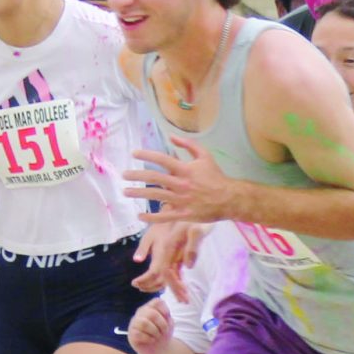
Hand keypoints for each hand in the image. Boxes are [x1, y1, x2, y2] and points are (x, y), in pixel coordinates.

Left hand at [125, 138, 245, 224]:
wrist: (230, 198)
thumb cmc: (216, 176)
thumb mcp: (205, 156)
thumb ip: (189, 145)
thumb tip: (171, 137)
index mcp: (185, 169)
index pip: (162, 159)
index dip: (147, 155)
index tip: (134, 153)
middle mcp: (181, 184)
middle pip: (154, 178)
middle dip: (136, 175)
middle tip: (124, 174)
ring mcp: (181, 200)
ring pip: (155, 195)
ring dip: (138, 193)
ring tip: (126, 191)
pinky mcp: (183, 214)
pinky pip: (164, 216)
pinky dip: (150, 217)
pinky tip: (140, 215)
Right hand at [125, 298, 174, 353]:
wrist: (159, 348)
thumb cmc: (164, 332)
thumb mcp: (169, 323)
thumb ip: (167, 316)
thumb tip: (165, 314)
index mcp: (150, 307)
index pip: (157, 302)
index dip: (165, 311)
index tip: (168, 319)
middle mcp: (140, 313)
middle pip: (152, 314)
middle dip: (162, 324)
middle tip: (164, 331)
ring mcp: (134, 323)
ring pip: (144, 323)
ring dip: (155, 331)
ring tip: (157, 336)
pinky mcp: (131, 334)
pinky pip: (138, 334)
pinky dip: (148, 338)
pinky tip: (152, 340)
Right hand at [133, 219, 202, 299]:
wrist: (197, 205)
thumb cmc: (197, 216)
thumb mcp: (198, 230)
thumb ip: (193, 247)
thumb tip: (188, 266)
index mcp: (168, 246)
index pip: (164, 270)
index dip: (170, 283)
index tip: (179, 294)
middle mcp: (168, 250)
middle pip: (166, 274)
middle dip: (174, 288)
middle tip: (185, 301)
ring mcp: (173, 251)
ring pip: (170, 272)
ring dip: (176, 286)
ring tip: (185, 298)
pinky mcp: (179, 250)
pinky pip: (176, 268)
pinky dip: (179, 279)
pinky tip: (185, 287)